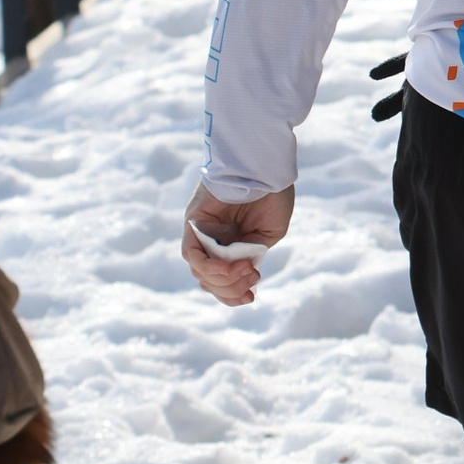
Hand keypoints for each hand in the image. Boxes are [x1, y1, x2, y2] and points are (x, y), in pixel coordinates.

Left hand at [183, 181, 291, 306]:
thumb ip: (252, 256)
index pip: (223, 281)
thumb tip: (238, 273)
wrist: (267, 166)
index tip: (251, 297)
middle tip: (252, 279)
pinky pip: (191, 253)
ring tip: (246, 271)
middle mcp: (214, 242)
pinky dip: (208, 266)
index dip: (233, 295)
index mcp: (232, 247)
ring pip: (199, 271)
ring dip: (223, 280)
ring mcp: (202, 233)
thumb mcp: (268, 235)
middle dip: (231, 290)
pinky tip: (227, 268)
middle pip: (209, 281)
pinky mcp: (193, 222)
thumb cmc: (272, 195)